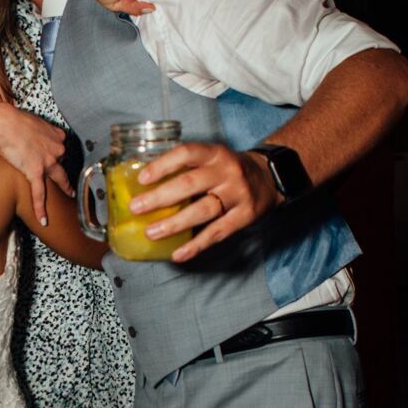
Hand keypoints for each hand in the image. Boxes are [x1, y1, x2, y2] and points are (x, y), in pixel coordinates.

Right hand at [0, 106, 71, 223]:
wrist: (5, 124)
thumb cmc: (13, 119)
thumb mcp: (31, 119)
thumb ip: (36, 128)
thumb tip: (32, 129)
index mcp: (57, 136)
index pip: (60, 147)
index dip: (55, 152)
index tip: (54, 154)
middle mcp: (56, 149)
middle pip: (62, 163)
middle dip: (62, 170)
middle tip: (68, 178)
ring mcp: (48, 162)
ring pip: (59, 179)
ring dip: (65, 188)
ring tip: (69, 195)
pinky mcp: (35, 172)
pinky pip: (39, 194)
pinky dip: (41, 208)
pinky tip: (44, 220)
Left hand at [129, 143, 281, 261]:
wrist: (270, 178)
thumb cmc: (229, 170)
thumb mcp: (212, 158)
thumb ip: (187, 166)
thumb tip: (145, 185)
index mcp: (215, 154)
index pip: (186, 153)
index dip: (162, 165)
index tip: (142, 179)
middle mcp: (227, 172)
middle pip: (190, 184)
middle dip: (160, 197)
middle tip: (137, 208)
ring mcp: (237, 194)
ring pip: (203, 210)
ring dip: (174, 224)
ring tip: (151, 232)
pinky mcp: (245, 216)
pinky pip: (217, 232)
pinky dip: (196, 245)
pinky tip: (178, 254)